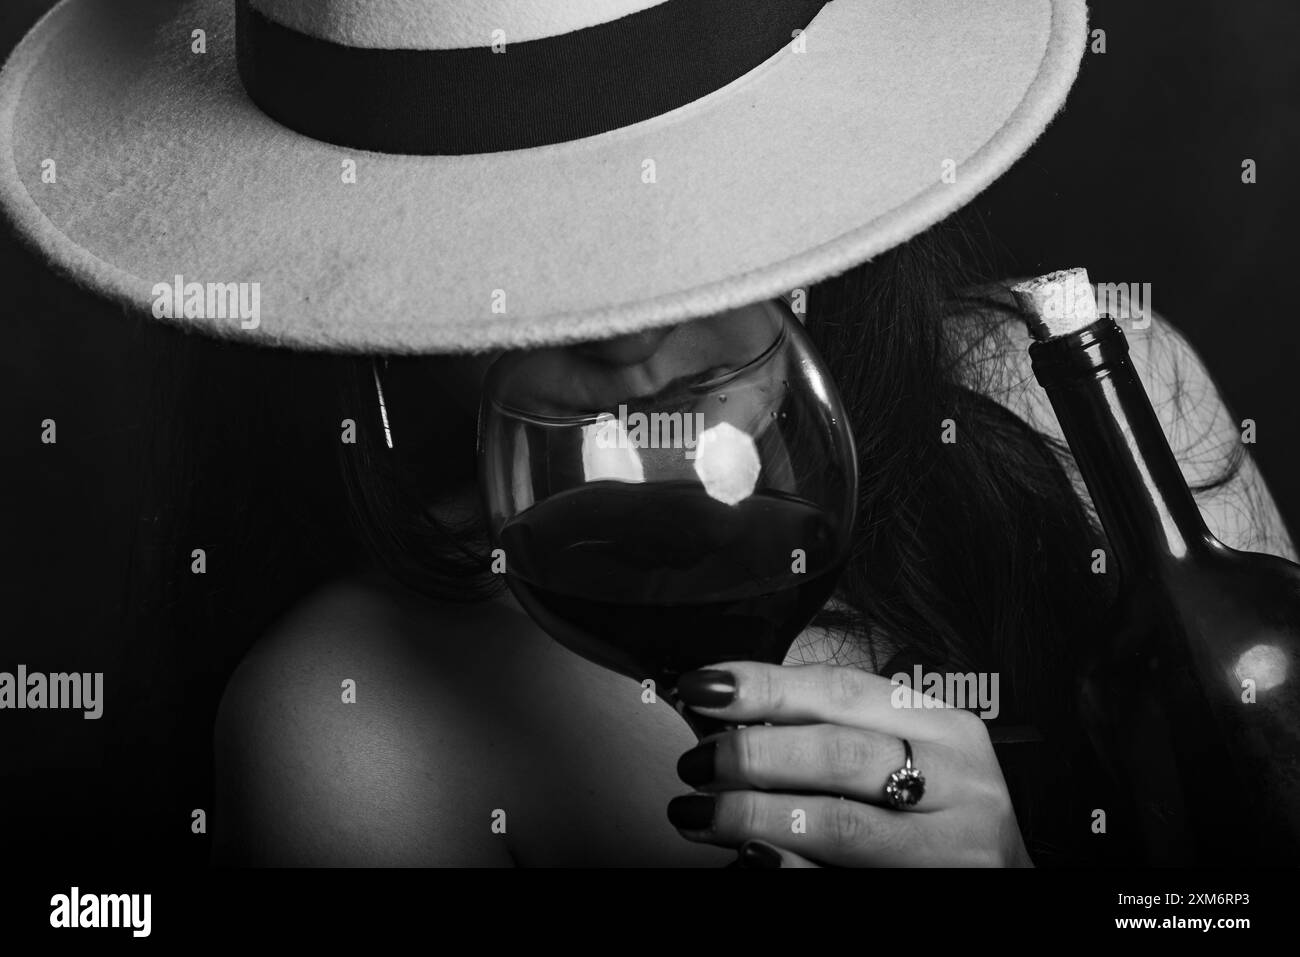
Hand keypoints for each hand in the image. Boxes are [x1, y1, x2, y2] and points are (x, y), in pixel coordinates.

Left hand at [668, 662, 1032, 866]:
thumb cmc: (939, 817)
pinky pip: (843, 881)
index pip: (841, 691)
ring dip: (755, 816)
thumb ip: (834, 731)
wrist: (1000, 890)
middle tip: (697, 762)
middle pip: (839, 754)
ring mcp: (954, 850)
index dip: (765, 686)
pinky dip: (788, 867)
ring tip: (699, 813)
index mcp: (946, 729)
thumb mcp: (908, 756)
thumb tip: (729, 714)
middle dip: (754, 754)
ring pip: (840, 824)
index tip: (704, 687)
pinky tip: (748, 857)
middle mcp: (960, 784)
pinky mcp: (935, 895)